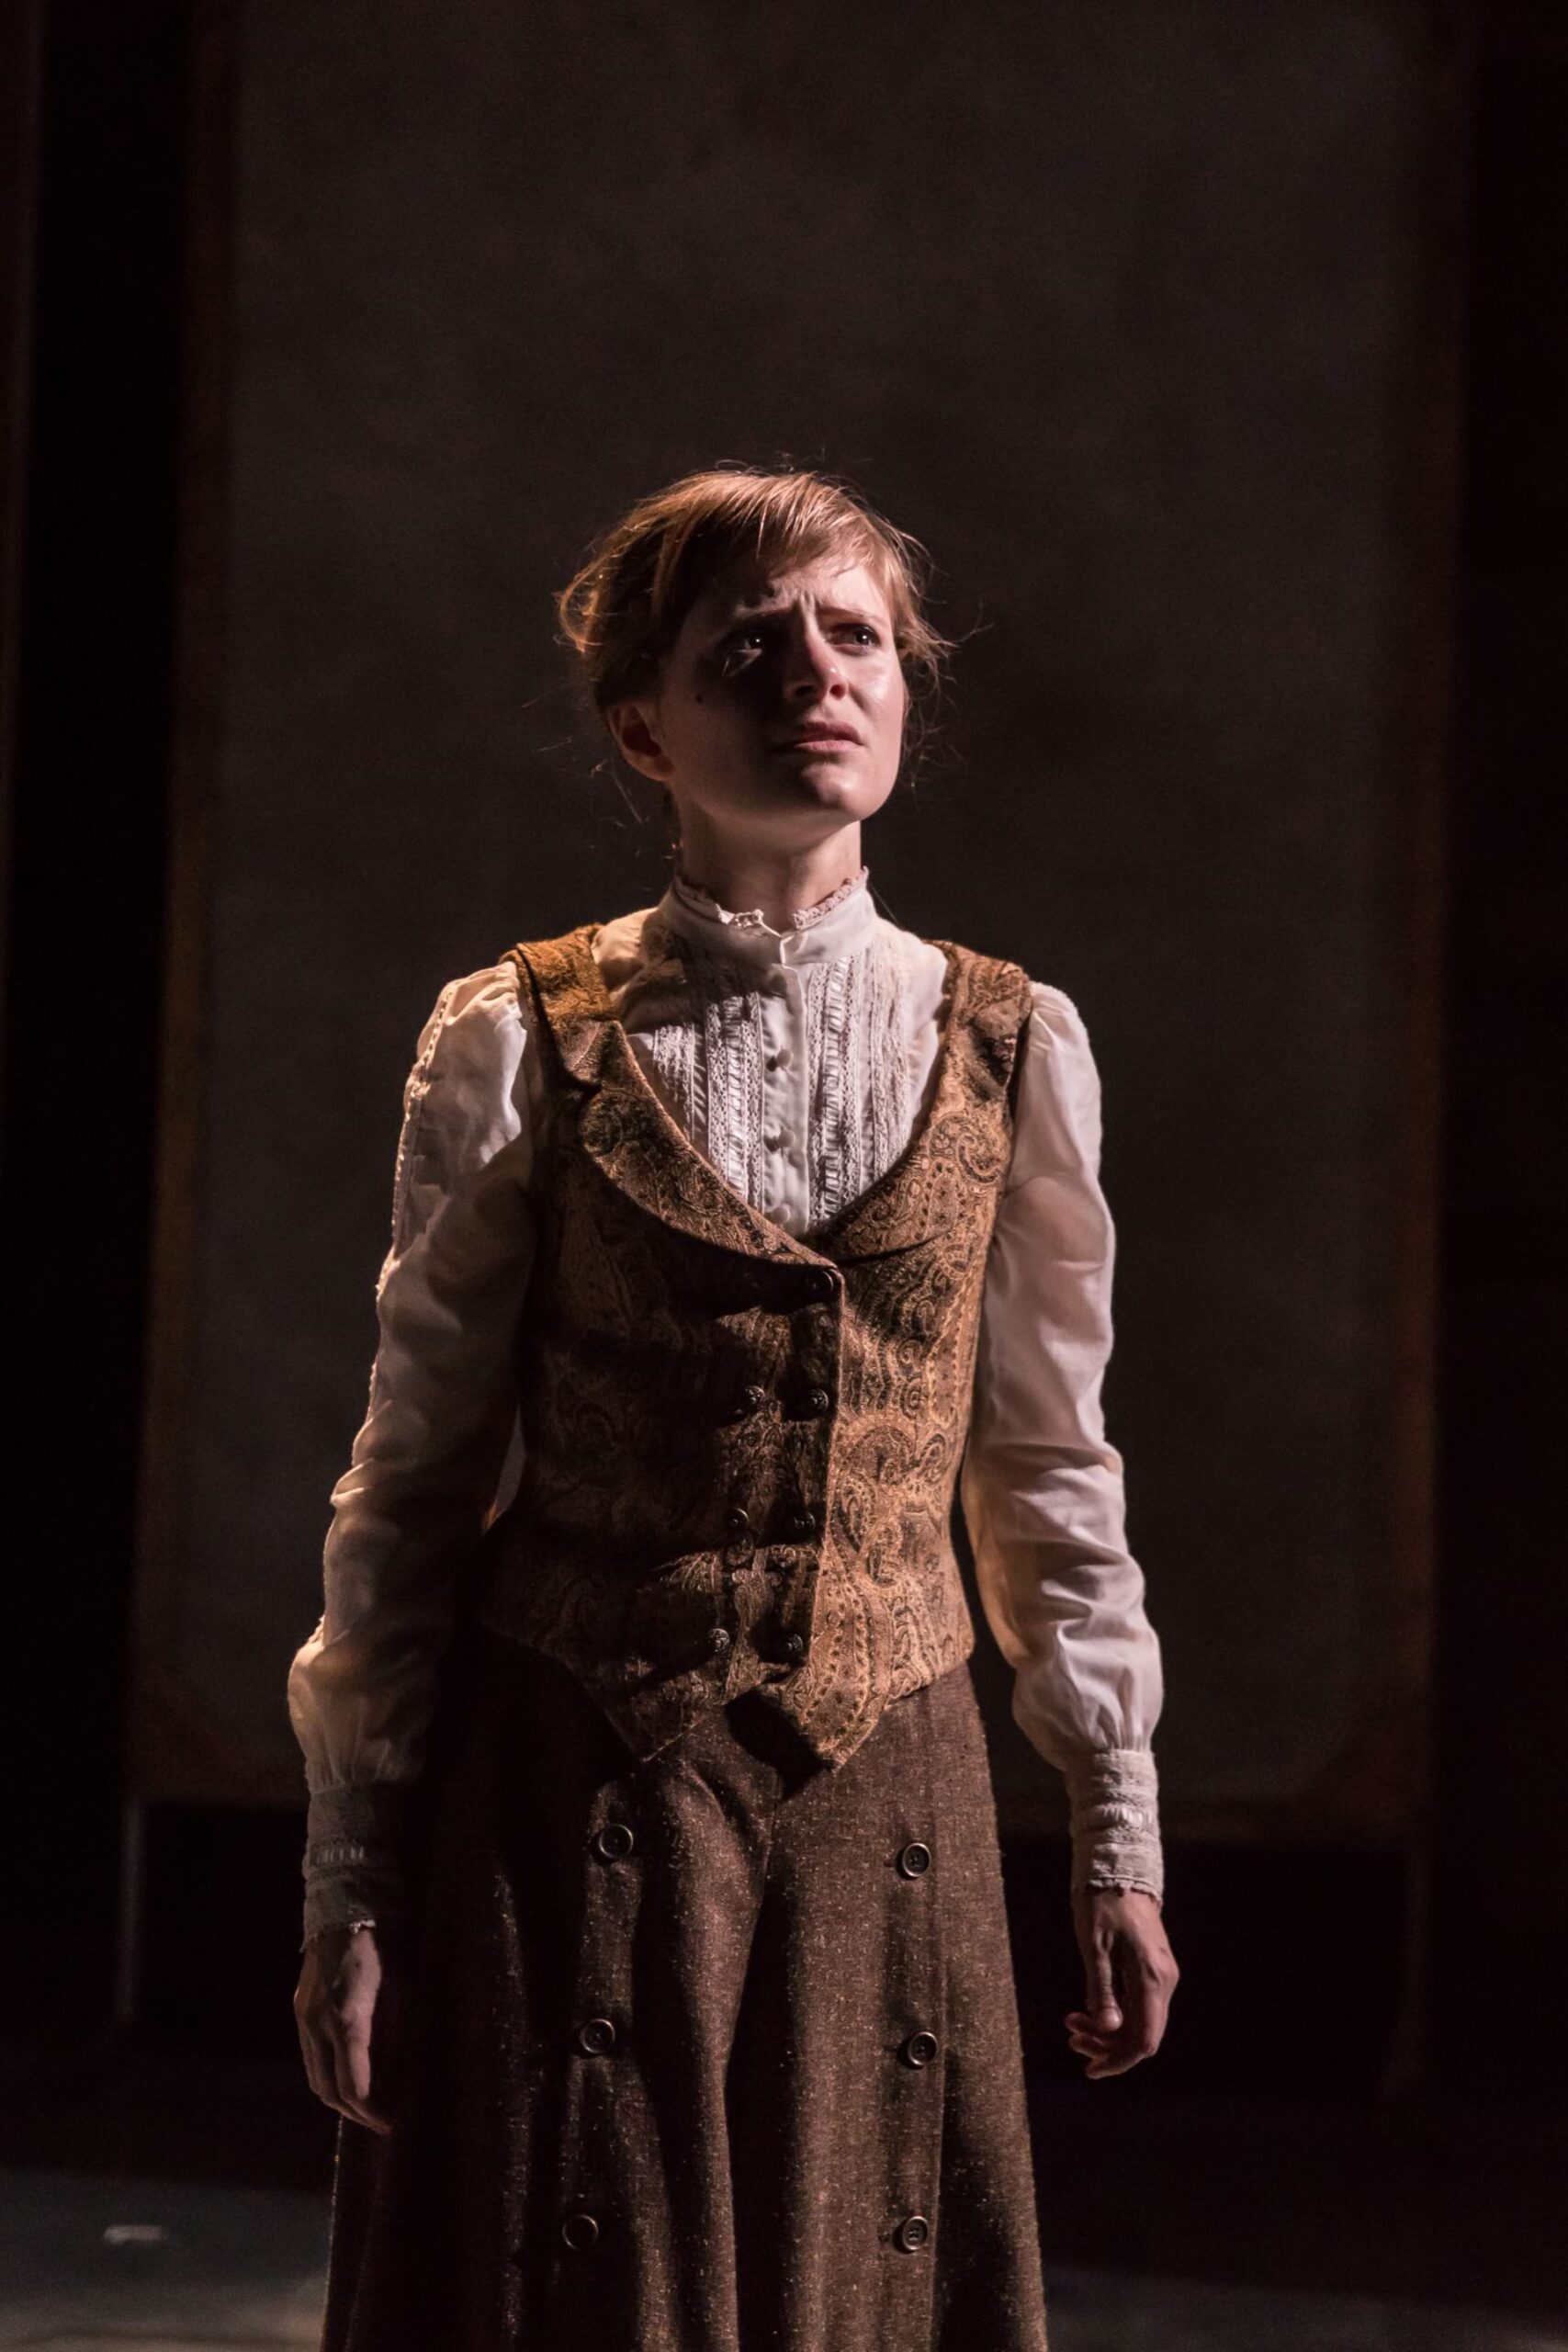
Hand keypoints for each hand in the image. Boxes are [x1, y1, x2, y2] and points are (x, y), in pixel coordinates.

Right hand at [294, 1921, 396, 2133]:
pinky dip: (327, 2074)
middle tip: (378, 2122)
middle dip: (354, 2114)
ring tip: (364, 2106)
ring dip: (337, 2098)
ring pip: (314, 2078)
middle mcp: (319, 2024)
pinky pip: (310, 2057)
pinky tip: (347, 2075)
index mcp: (348, 2020)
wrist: (346, 1909)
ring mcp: (304, 2017)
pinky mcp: (299, 2010)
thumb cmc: (384, 1947)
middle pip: (328, 2091)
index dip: (372, 2112)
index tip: (390, 2123)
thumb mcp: (402, 1990)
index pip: (354, 2087)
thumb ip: (396, 2035)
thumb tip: (398, 2075)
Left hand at [1065, 1886, 1177, 2078]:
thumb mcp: (1094, 1946)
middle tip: (1071, 2039)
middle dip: (1107, 2046)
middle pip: (1142, 2035)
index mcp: (1151, 1979)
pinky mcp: (1152, 1970)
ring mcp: (1161, 1976)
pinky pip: (1137, 2006)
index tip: (1090, 2070)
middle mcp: (1163, 1982)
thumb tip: (1107, 2029)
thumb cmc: (1103, 1904)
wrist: (1121, 1870)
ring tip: (1073, 2024)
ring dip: (1107, 2031)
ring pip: (1138, 2022)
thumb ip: (1102, 1988)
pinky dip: (1113, 2015)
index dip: (1118, 2061)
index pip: (1143, 2039)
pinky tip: (1088, 2010)